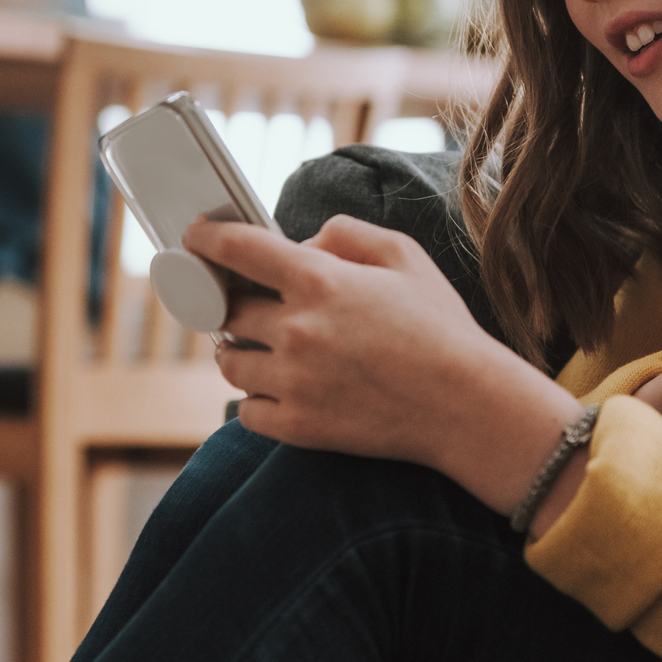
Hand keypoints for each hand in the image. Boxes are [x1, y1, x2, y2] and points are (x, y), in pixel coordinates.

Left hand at [185, 215, 585, 513]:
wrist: (467, 406)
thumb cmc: (440, 327)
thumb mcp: (403, 255)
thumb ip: (344, 233)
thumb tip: (300, 243)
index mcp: (319, 281)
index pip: (236, 250)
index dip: (205, 240)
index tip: (193, 239)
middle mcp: (297, 331)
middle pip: (227, 311)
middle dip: (232, 303)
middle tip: (249, 304)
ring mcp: (294, 383)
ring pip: (228, 362)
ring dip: (238, 350)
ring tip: (265, 348)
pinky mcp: (299, 428)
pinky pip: (246, 411)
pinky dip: (255, 399)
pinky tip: (280, 389)